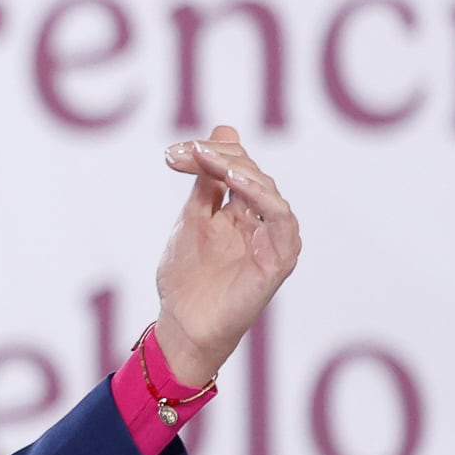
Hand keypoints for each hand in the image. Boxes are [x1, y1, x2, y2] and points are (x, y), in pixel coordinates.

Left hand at [151, 124, 302, 386]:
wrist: (183, 326)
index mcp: (241, 210)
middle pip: (251, 173)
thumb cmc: (187, 279)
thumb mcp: (192, 219)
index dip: (209, 151)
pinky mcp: (280, 259)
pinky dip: (262, 197)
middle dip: (218, 156)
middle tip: (187, 151)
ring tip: (210, 159)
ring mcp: (273, 239)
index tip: (173, 152)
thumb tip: (223, 128)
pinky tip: (236, 183)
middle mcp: (261, 221)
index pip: (236, 166)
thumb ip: (206, 180)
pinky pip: (281, 220)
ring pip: (268, 191)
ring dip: (239, 170)